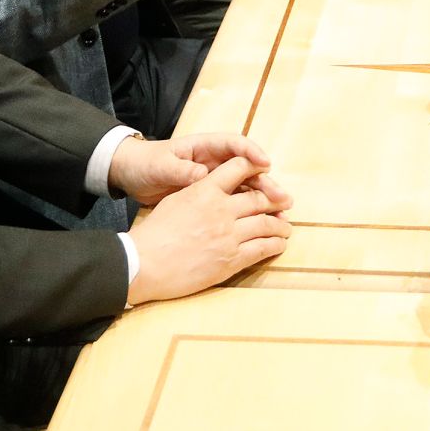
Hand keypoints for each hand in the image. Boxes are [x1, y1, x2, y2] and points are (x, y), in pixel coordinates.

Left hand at [106, 132, 288, 207]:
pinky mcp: (210, 196)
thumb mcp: (161, 166)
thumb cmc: (146, 164)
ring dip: (262, 200)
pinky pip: (234, 202)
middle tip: (282, 198)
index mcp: (204, 147)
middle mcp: (215, 161)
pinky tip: (261, 225)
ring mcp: (214, 179)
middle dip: (265, 182)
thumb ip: (181, 169)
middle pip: (247, 169)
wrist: (131, 176)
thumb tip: (201, 174)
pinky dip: (248, 212)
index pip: (235, 145)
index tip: (265, 164)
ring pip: (245, 187)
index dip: (252, 153)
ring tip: (280, 215)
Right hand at [124, 156, 293, 304]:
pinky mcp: (230, 260)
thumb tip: (213, 186)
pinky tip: (279, 244)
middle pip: (258, 198)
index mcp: (206, 190)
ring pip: (266, 224)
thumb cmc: (154, 233)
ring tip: (285, 226)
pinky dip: (274, 245)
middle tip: (285, 202)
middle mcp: (221, 210)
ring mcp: (228, 235)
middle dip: (275, 199)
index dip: (255, 167)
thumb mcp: (175, 200)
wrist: (143, 264)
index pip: (238, 168)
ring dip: (280, 224)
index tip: (265, 169)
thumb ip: (199, 191)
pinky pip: (261, 249)